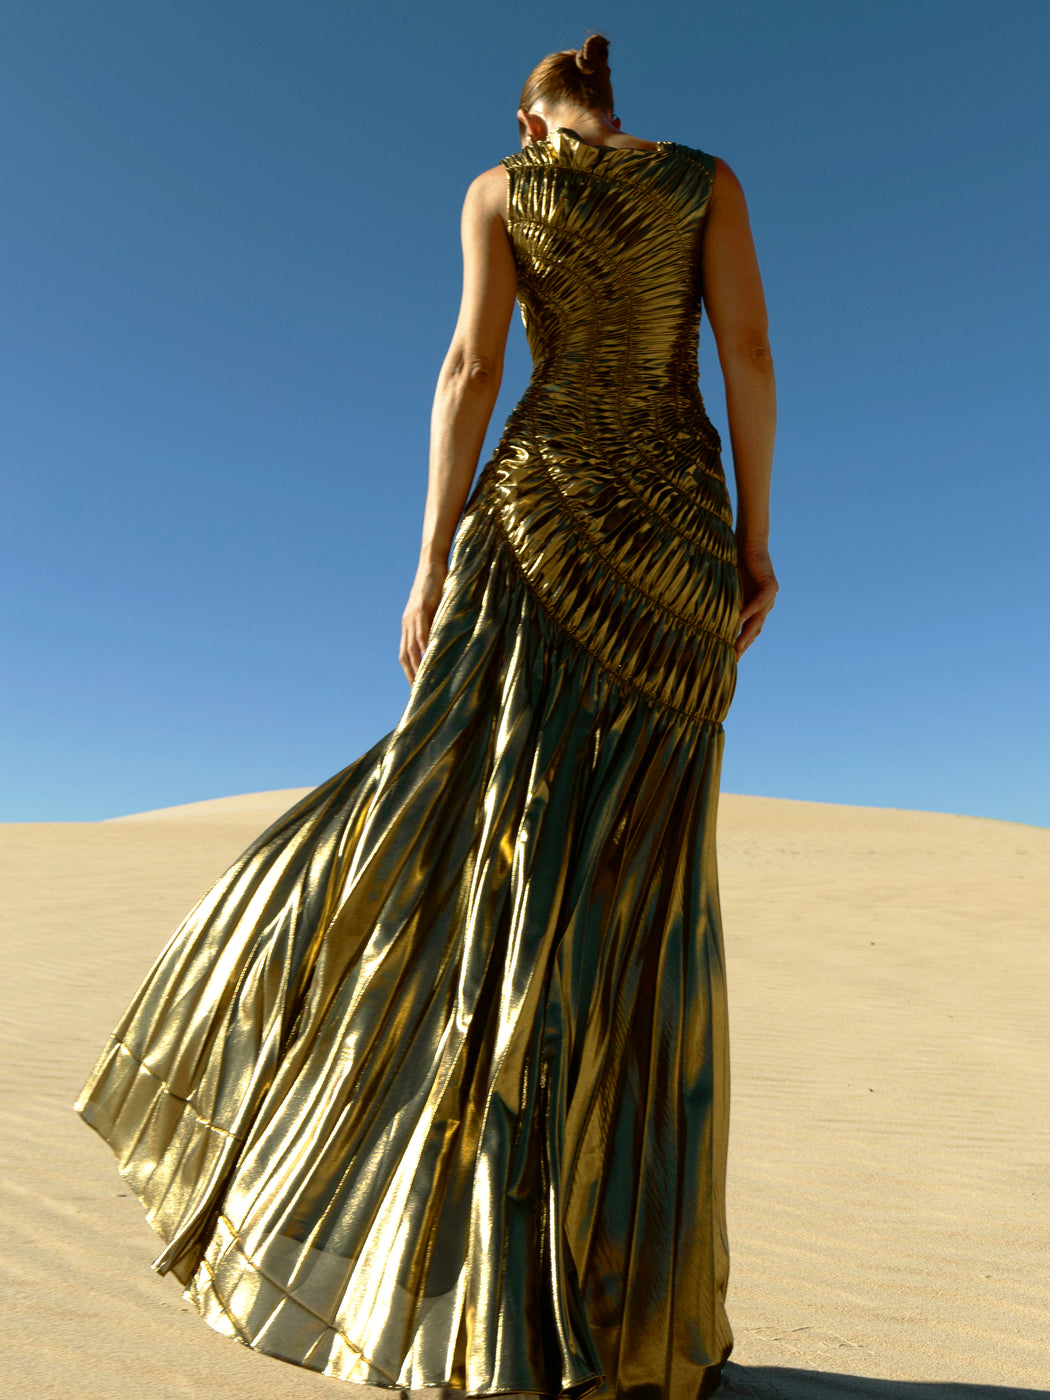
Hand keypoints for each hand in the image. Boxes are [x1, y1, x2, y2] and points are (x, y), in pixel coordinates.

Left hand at [400, 556, 447, 683]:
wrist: (432, 563)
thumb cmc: (437, 584)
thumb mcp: (436, 608)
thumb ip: (436, 624)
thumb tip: (445, 640)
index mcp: (408, 624)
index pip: (404, 654)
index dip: (408, 671)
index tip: (415, 687)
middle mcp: (407, 623)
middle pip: (405, 655)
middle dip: (410, 675)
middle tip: (418, 692)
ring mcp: (412, 616)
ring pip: (411, 647)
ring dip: (417, 666)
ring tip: (423, 682)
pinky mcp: (421, 608)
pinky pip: (422, 632)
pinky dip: (424, 648)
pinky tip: (429, 659)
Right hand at [734, 538, 777, 658]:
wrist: (750, 542)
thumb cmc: (737, 563)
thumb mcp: (729, 588)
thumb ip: (725, 603)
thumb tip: (706, 615)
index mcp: (756, 607)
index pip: (748, 630)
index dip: (740, 645)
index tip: (730, 659)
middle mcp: (766, 605)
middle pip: (754, 631)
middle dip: (743, 646)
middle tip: (732, 661)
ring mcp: (770, 597)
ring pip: (757, 620)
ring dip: (746, 635)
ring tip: (736, 648)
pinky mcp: (771, 586)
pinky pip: (758, 603)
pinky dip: (748, 613)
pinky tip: (738, 622)